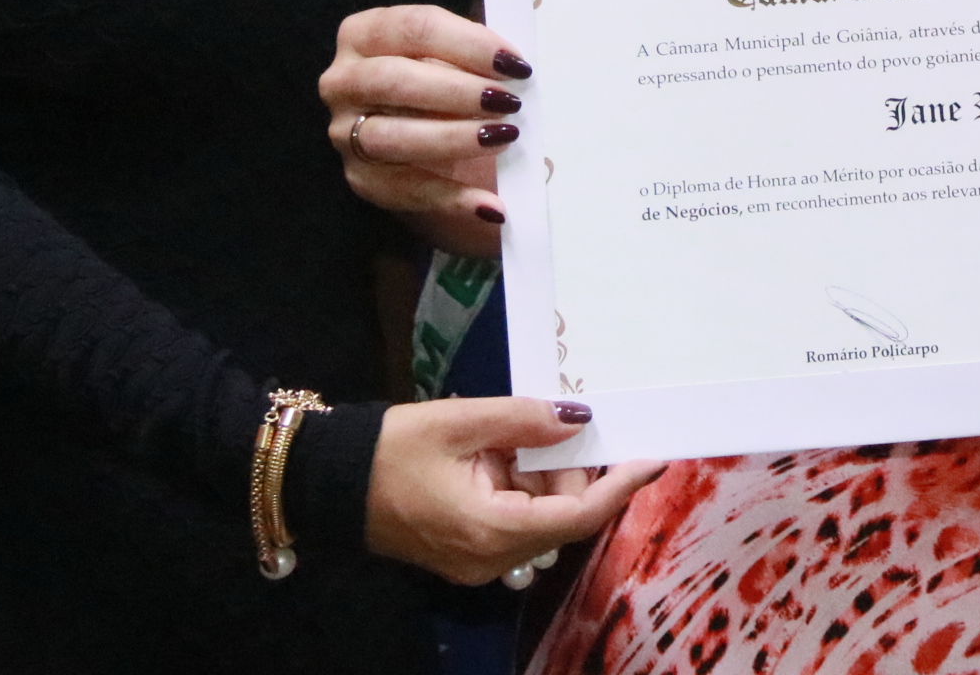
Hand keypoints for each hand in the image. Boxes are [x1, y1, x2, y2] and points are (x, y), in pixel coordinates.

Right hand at [322, 4, 526, 228]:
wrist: (439, 147)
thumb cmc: (453, 83)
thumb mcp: (466, 53)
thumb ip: (489, 32)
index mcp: (366, 33)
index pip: (415, 27)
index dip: (468, 43)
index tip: (514, 63)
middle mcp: (343, 80)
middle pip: (394, 80)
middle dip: (457, 91)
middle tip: (509, 102)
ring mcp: (344, 131)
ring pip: (390, 137)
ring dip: (451, 138)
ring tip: (503, 138)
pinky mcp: (361, 178)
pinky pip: (402, 190)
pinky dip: (450, 198)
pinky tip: (490, 205)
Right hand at [363, 396, 662, 584]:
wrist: (325, 483)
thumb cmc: (388, 450)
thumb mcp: (460, 422)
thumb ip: (524, 420)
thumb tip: (580, 418)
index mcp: (491, 531)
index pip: (578, 514)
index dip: (620, 485)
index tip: (654, 457)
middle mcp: (491, 559)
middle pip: (562, 514)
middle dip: (566, 466)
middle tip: (545, 421)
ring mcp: (478, 560)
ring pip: (540, 514)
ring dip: (538, 472)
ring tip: (503, 433)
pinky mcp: (467, 551)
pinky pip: (514, 517)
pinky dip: (517, 483)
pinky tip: (493, 451)